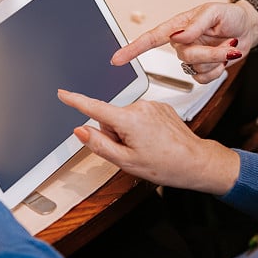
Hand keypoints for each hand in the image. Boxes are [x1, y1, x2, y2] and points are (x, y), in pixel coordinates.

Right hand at [58, 89, 239, 194]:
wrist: (195, 161)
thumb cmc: (166, 164)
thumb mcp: (126, 161)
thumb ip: (99, 145)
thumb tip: (81, 131)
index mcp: (129, 119)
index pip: (94, 107)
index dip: (75, 100)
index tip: (63, 93)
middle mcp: (140, 107)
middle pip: (110, 118)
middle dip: (113, 133)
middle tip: (130, 151)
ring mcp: (152, 105)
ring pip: (125, 117)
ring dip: (128, 131)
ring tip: (145, 147)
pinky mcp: (161, 107)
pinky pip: (140, 115)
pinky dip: (141, 127)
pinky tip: (154, 140)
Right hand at [111, 0, 257, 83]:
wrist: (247, 28)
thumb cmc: (230, 16)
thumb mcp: (214, 12)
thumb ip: (195, 24)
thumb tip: (178, 35)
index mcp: (178, 26)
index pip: (151, 38)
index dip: (133, 49)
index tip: (117, 59)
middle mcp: (182, 43)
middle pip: (186, 57)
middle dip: (210, 52)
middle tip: (228, 43)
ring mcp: (192, 57)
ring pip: (196, 68)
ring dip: (216, 60)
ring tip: (228, 47)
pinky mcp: (202, 68)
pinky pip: (202, 78)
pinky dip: (217, 71)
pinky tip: (223, 60)